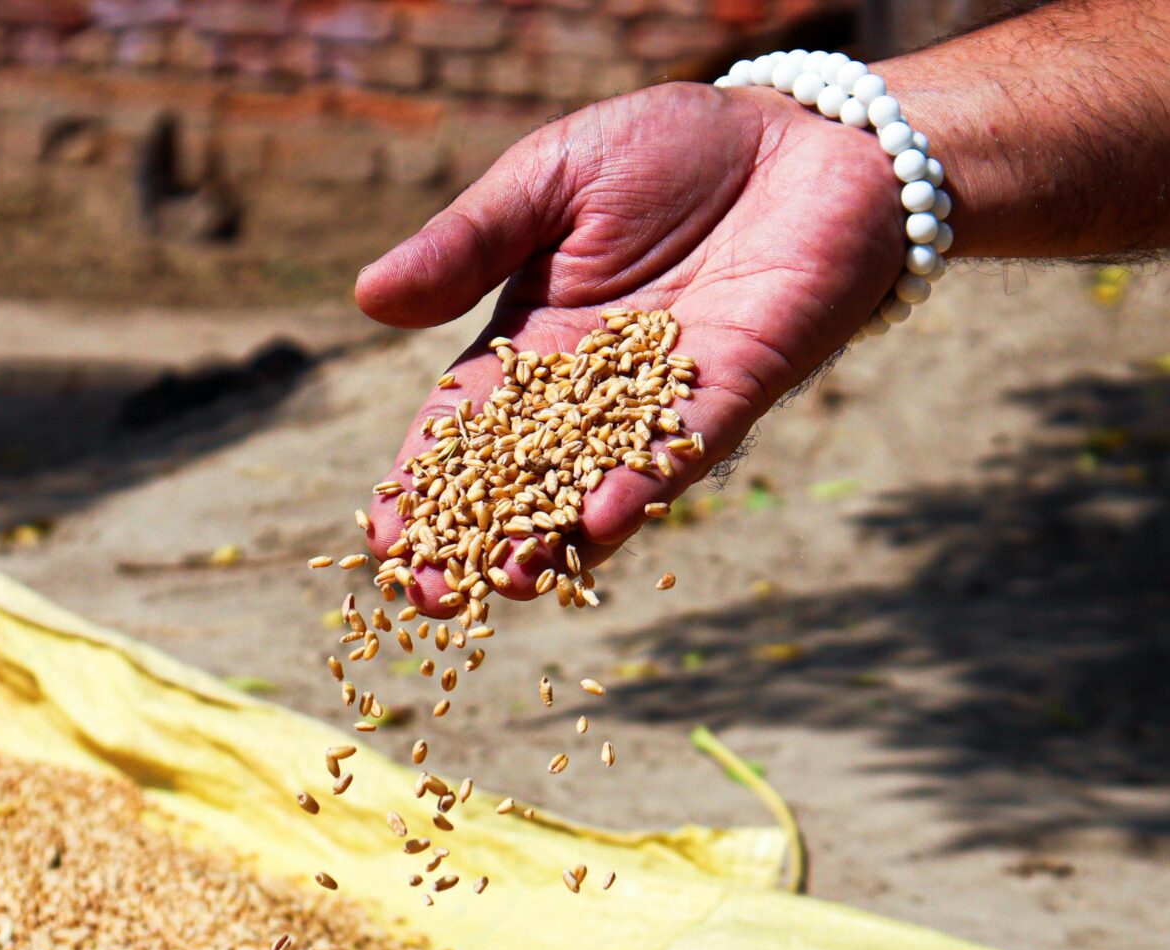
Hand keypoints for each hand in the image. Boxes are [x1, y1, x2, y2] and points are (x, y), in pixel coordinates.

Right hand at [354, 81, 902, 614]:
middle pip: (525, 479)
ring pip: (602, 482)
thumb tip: (367, 297)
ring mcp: (664, 400)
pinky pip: (685, 446)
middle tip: (433, 595)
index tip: (384, 538)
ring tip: (516, 581)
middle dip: (480, 538)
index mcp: (532, 343)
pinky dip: (648, 483)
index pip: (465, 428)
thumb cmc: (670, 150)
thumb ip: (468, 242)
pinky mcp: (737, 389)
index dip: (424, 482)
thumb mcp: (546, 180)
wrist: (801, 135)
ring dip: (560, 536)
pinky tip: (608, 520)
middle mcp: (594, 390)